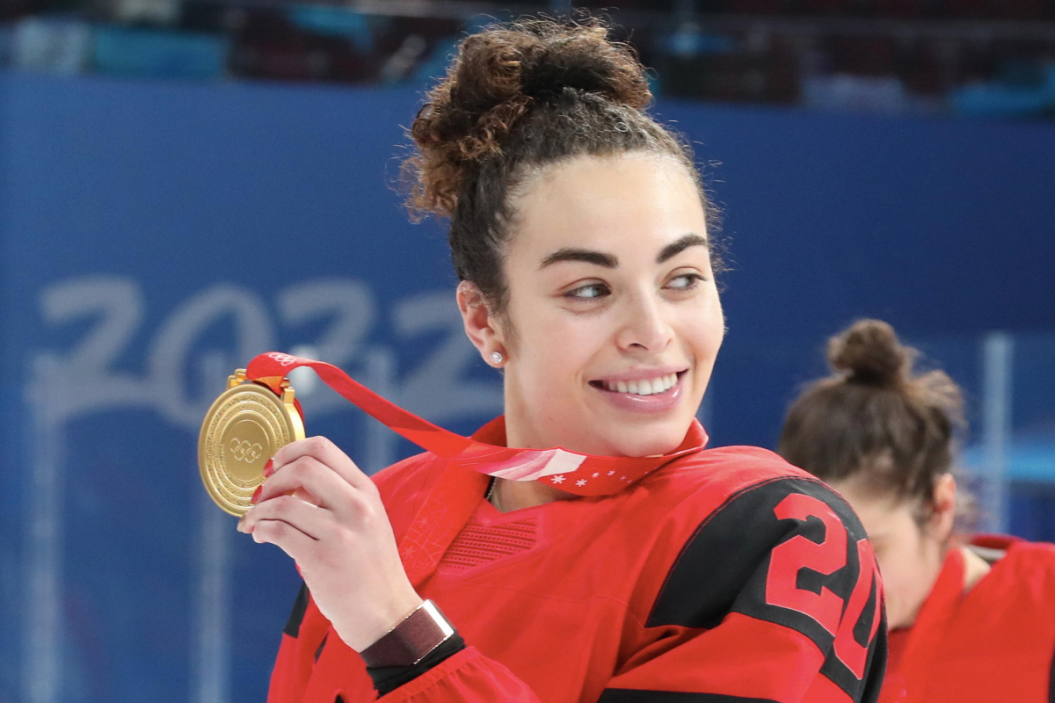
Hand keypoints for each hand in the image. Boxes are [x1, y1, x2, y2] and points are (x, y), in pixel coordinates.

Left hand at [237, 436, 422, 651]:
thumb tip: (289, 482)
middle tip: (261, 495)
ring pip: (283, 504)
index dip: (290, 451)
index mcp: (366, 491)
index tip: (275, 466)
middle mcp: (356, 507)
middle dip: (272, 480)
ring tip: (254, 521)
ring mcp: (339, 534)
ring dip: (258, 510)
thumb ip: (337, 496)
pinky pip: (278, 532)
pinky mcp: (320, 560)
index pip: (323, 449)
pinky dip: (260, 530)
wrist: (385, 612)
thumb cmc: (370, 566)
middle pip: (301, 468)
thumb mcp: (367, 520)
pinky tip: (260, 536)